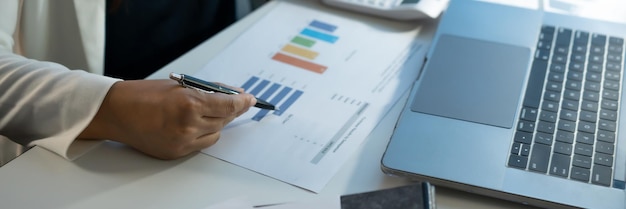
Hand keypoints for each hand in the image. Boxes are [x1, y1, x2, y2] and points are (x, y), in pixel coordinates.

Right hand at [79, 79, 255, 158]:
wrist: (116, 112)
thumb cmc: (144, 94)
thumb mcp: (180, 85)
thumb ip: (208, 90)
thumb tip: (232, 93)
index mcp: (189, 103)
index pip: (228, 105)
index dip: (242, 102)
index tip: (250, 99)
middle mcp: (188, 125)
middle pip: (224, 120)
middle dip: (231, 110)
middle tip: (234, 102)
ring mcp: (183, 142)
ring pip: (216, 134)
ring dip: (218, 123)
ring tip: (208, 112)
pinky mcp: (177, 153)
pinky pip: (202, 144)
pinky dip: (204, 134)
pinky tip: (196, 124)